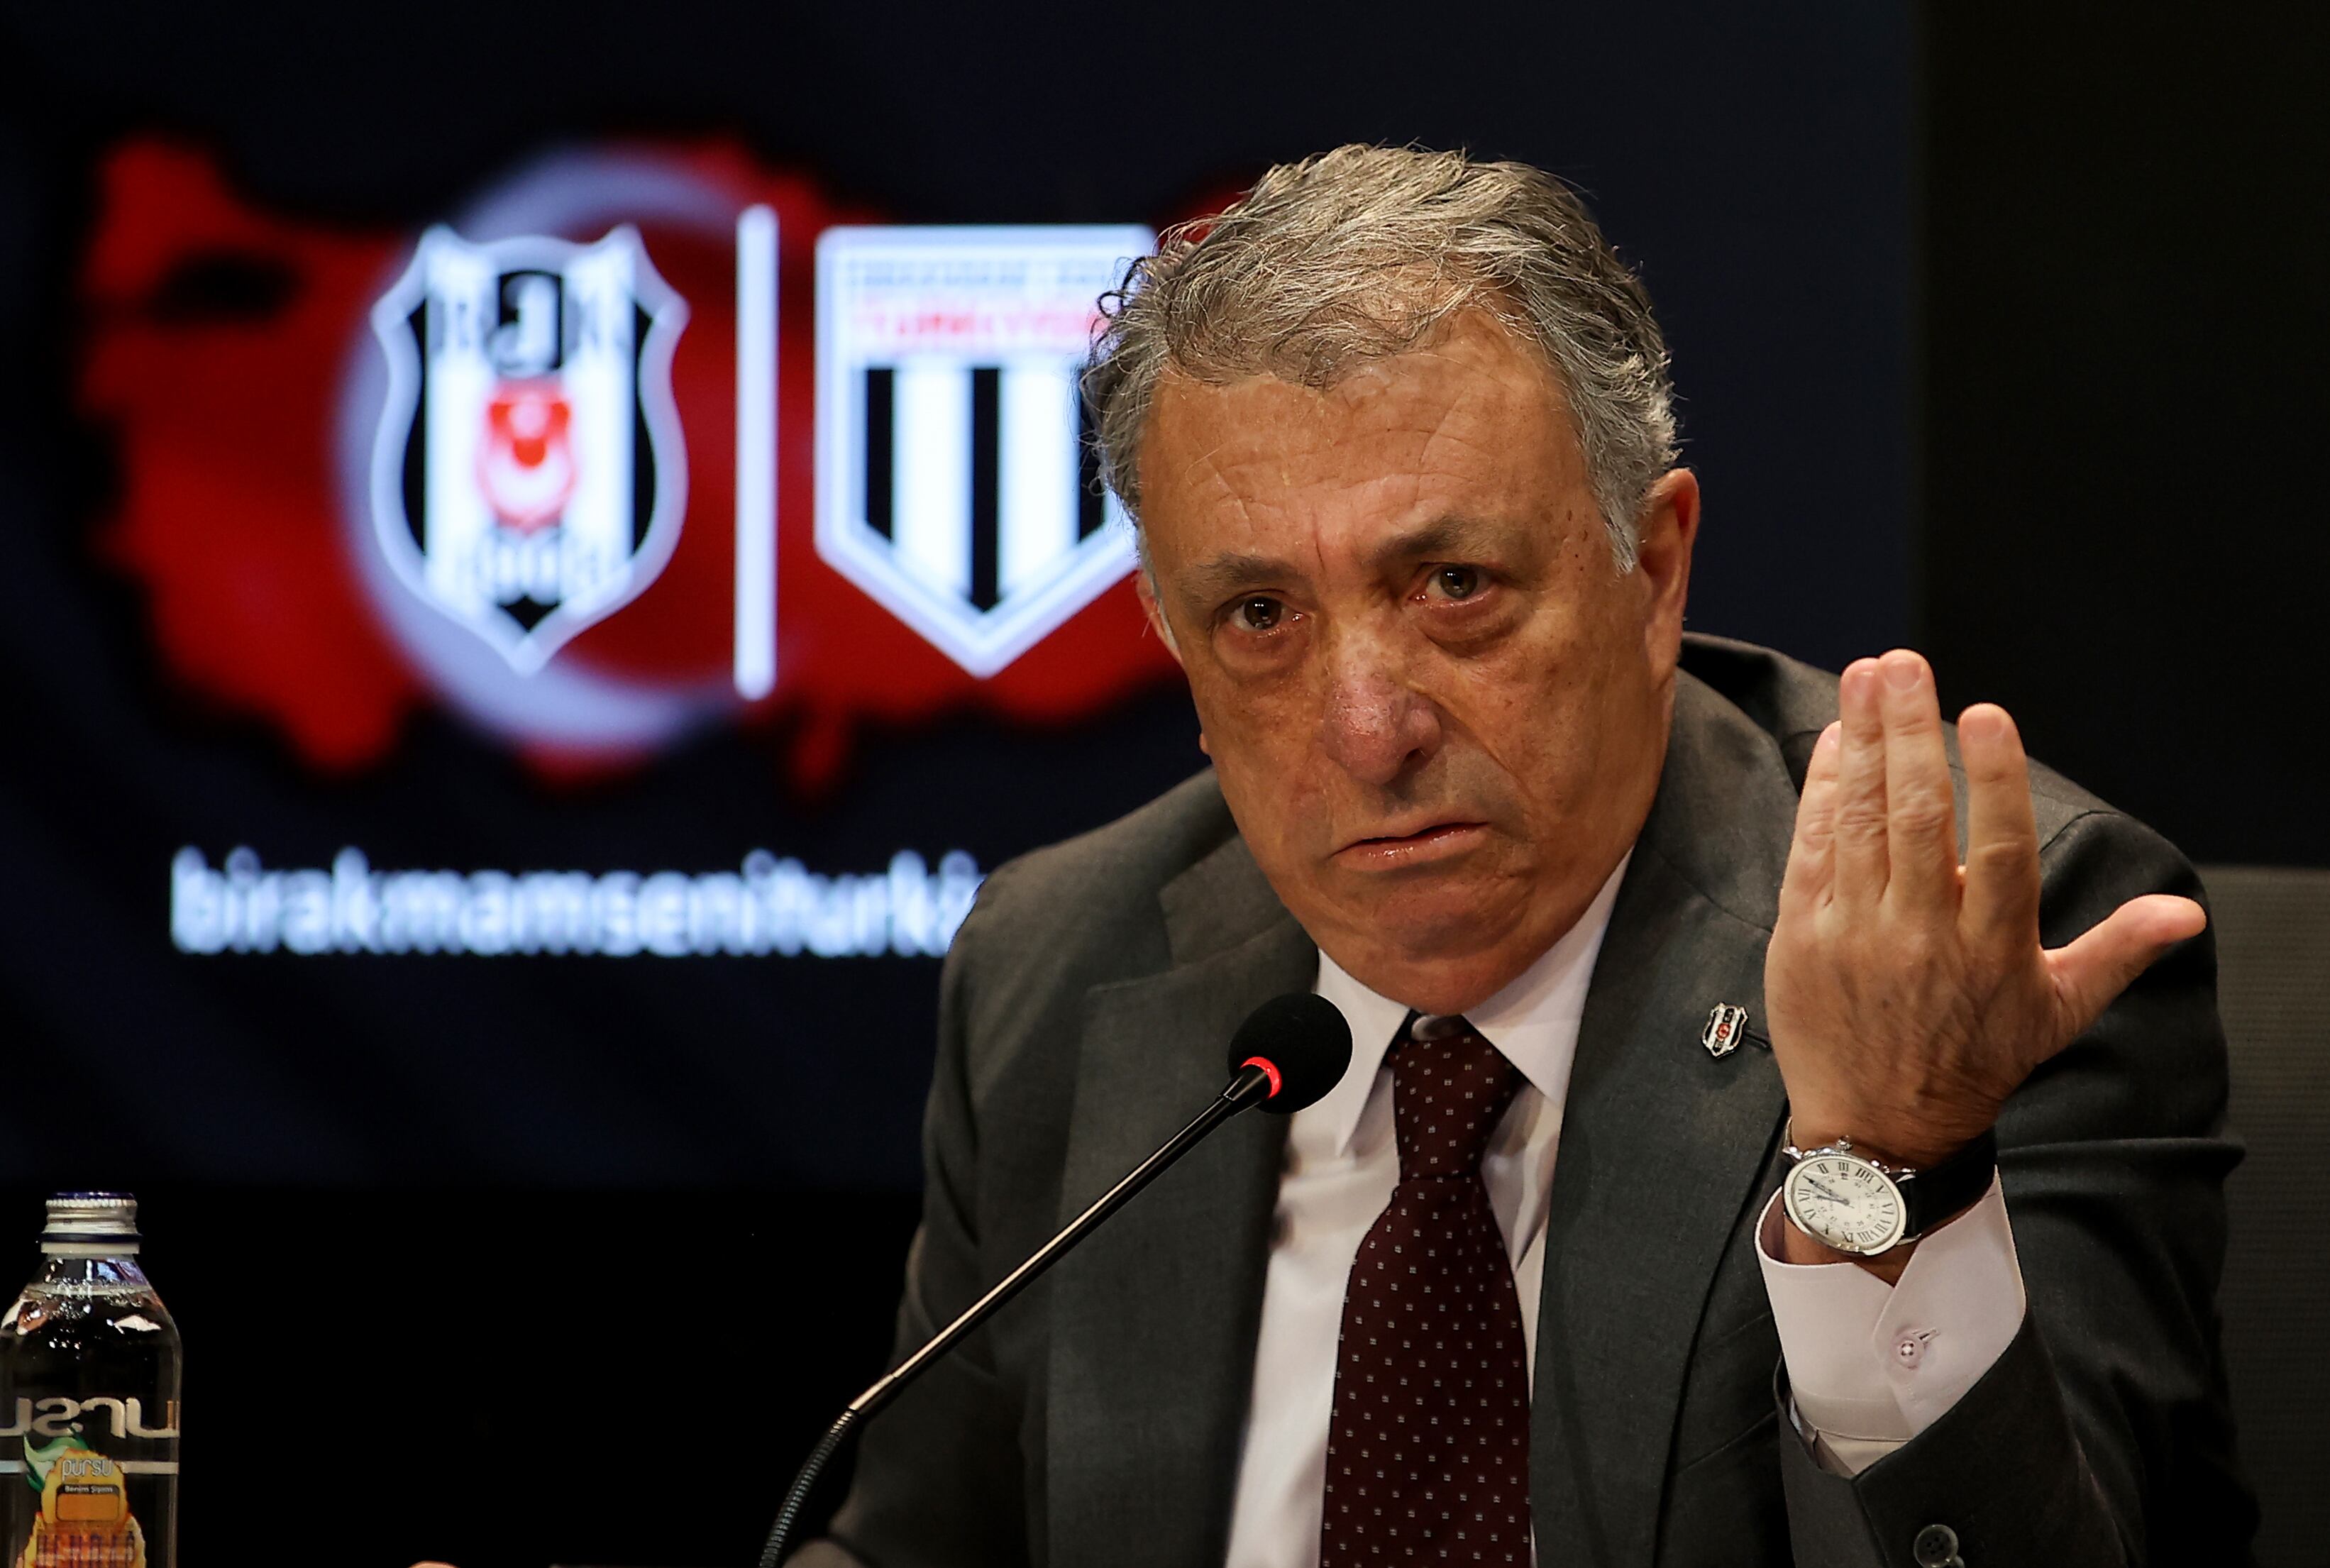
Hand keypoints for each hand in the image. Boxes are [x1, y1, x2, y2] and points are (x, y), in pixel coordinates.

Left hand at [1766, 649, 2204, 1172]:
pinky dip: (1820, 793)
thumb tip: (2188, 913)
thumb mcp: (2057, 1012)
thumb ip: (2117, 951)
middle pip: (1917, 818)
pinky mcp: (1802, 936)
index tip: (1985, 712)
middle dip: (1909, 732)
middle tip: (1903, 663)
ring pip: (1859, 822)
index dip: (1995, 779)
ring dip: (1863, 743)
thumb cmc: (1976, 1061)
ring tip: (1867, 677)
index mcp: (1993, 947)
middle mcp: (1922, 935)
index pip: (1999, 849)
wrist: (1881, 1127)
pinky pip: (1811, 850)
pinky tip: (1835, 742)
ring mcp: (1856, 934)